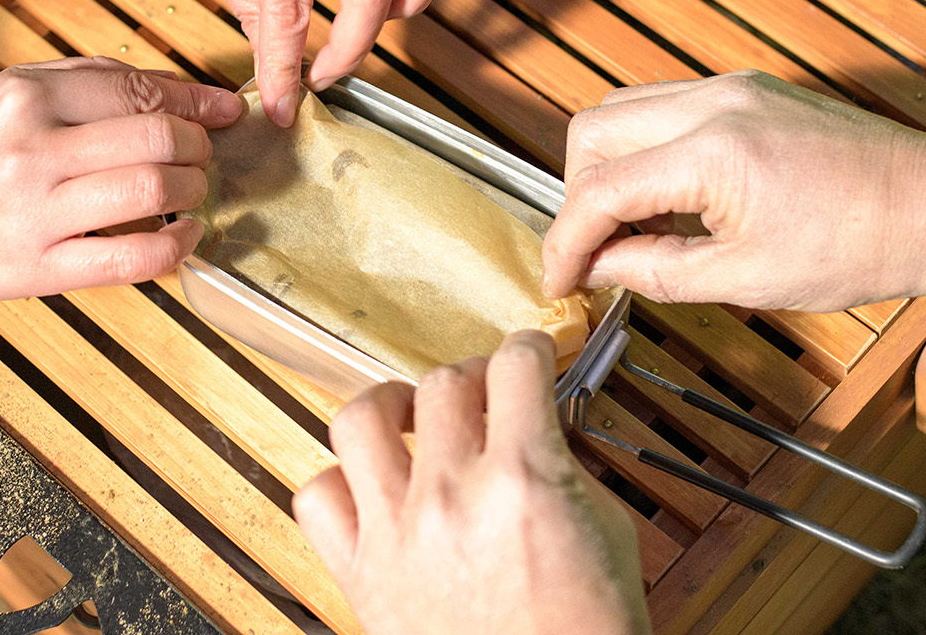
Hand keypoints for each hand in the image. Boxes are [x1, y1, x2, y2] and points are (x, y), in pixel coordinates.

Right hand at [0, 58, 241, 298]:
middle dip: (198, 145)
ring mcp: (36, 212)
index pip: (138, 90)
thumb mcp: (5, 91)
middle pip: (155, 137)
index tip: (225, 110)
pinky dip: (175, 246)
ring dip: (192, 190)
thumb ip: (85, 82)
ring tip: (193, 191)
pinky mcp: (37, 269)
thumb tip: (174, 88)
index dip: (196, 100)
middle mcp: (33, 150)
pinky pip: (130, 258)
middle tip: (203, 154)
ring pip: (150, 192)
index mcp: (25, 97)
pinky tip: (186, 235)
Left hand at [294, 331, 649, 634]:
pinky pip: (317, 497)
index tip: (527, 357)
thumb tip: (536, 421)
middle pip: (443, 382)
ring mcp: (397, 532)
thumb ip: (565, 465)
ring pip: (359, 417)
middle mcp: (451, 495)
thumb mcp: (607, 533)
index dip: (526, 351)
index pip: (513, 366)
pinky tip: (373, 488)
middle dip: (473, 380)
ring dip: (390, 406)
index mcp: (524, 480)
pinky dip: (339, 482)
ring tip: (409, 418)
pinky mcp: (361, 574)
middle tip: (484, 399)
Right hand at [541, 71, 925, 310]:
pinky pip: (664, 105)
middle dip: (578, 195)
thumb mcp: (746, 279)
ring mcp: (730, 87)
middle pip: (591, 131)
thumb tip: (598, 269)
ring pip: (621, 109)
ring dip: (608, 168)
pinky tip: (671, 197)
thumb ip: (655, 270)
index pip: (597, 190)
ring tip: (636, 225)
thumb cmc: (861, 245)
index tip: (558, 280)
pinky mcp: (745, 88)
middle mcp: (712, 102)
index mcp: (711, 152)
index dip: (566, 243)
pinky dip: (646, 149)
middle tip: (596, 250)